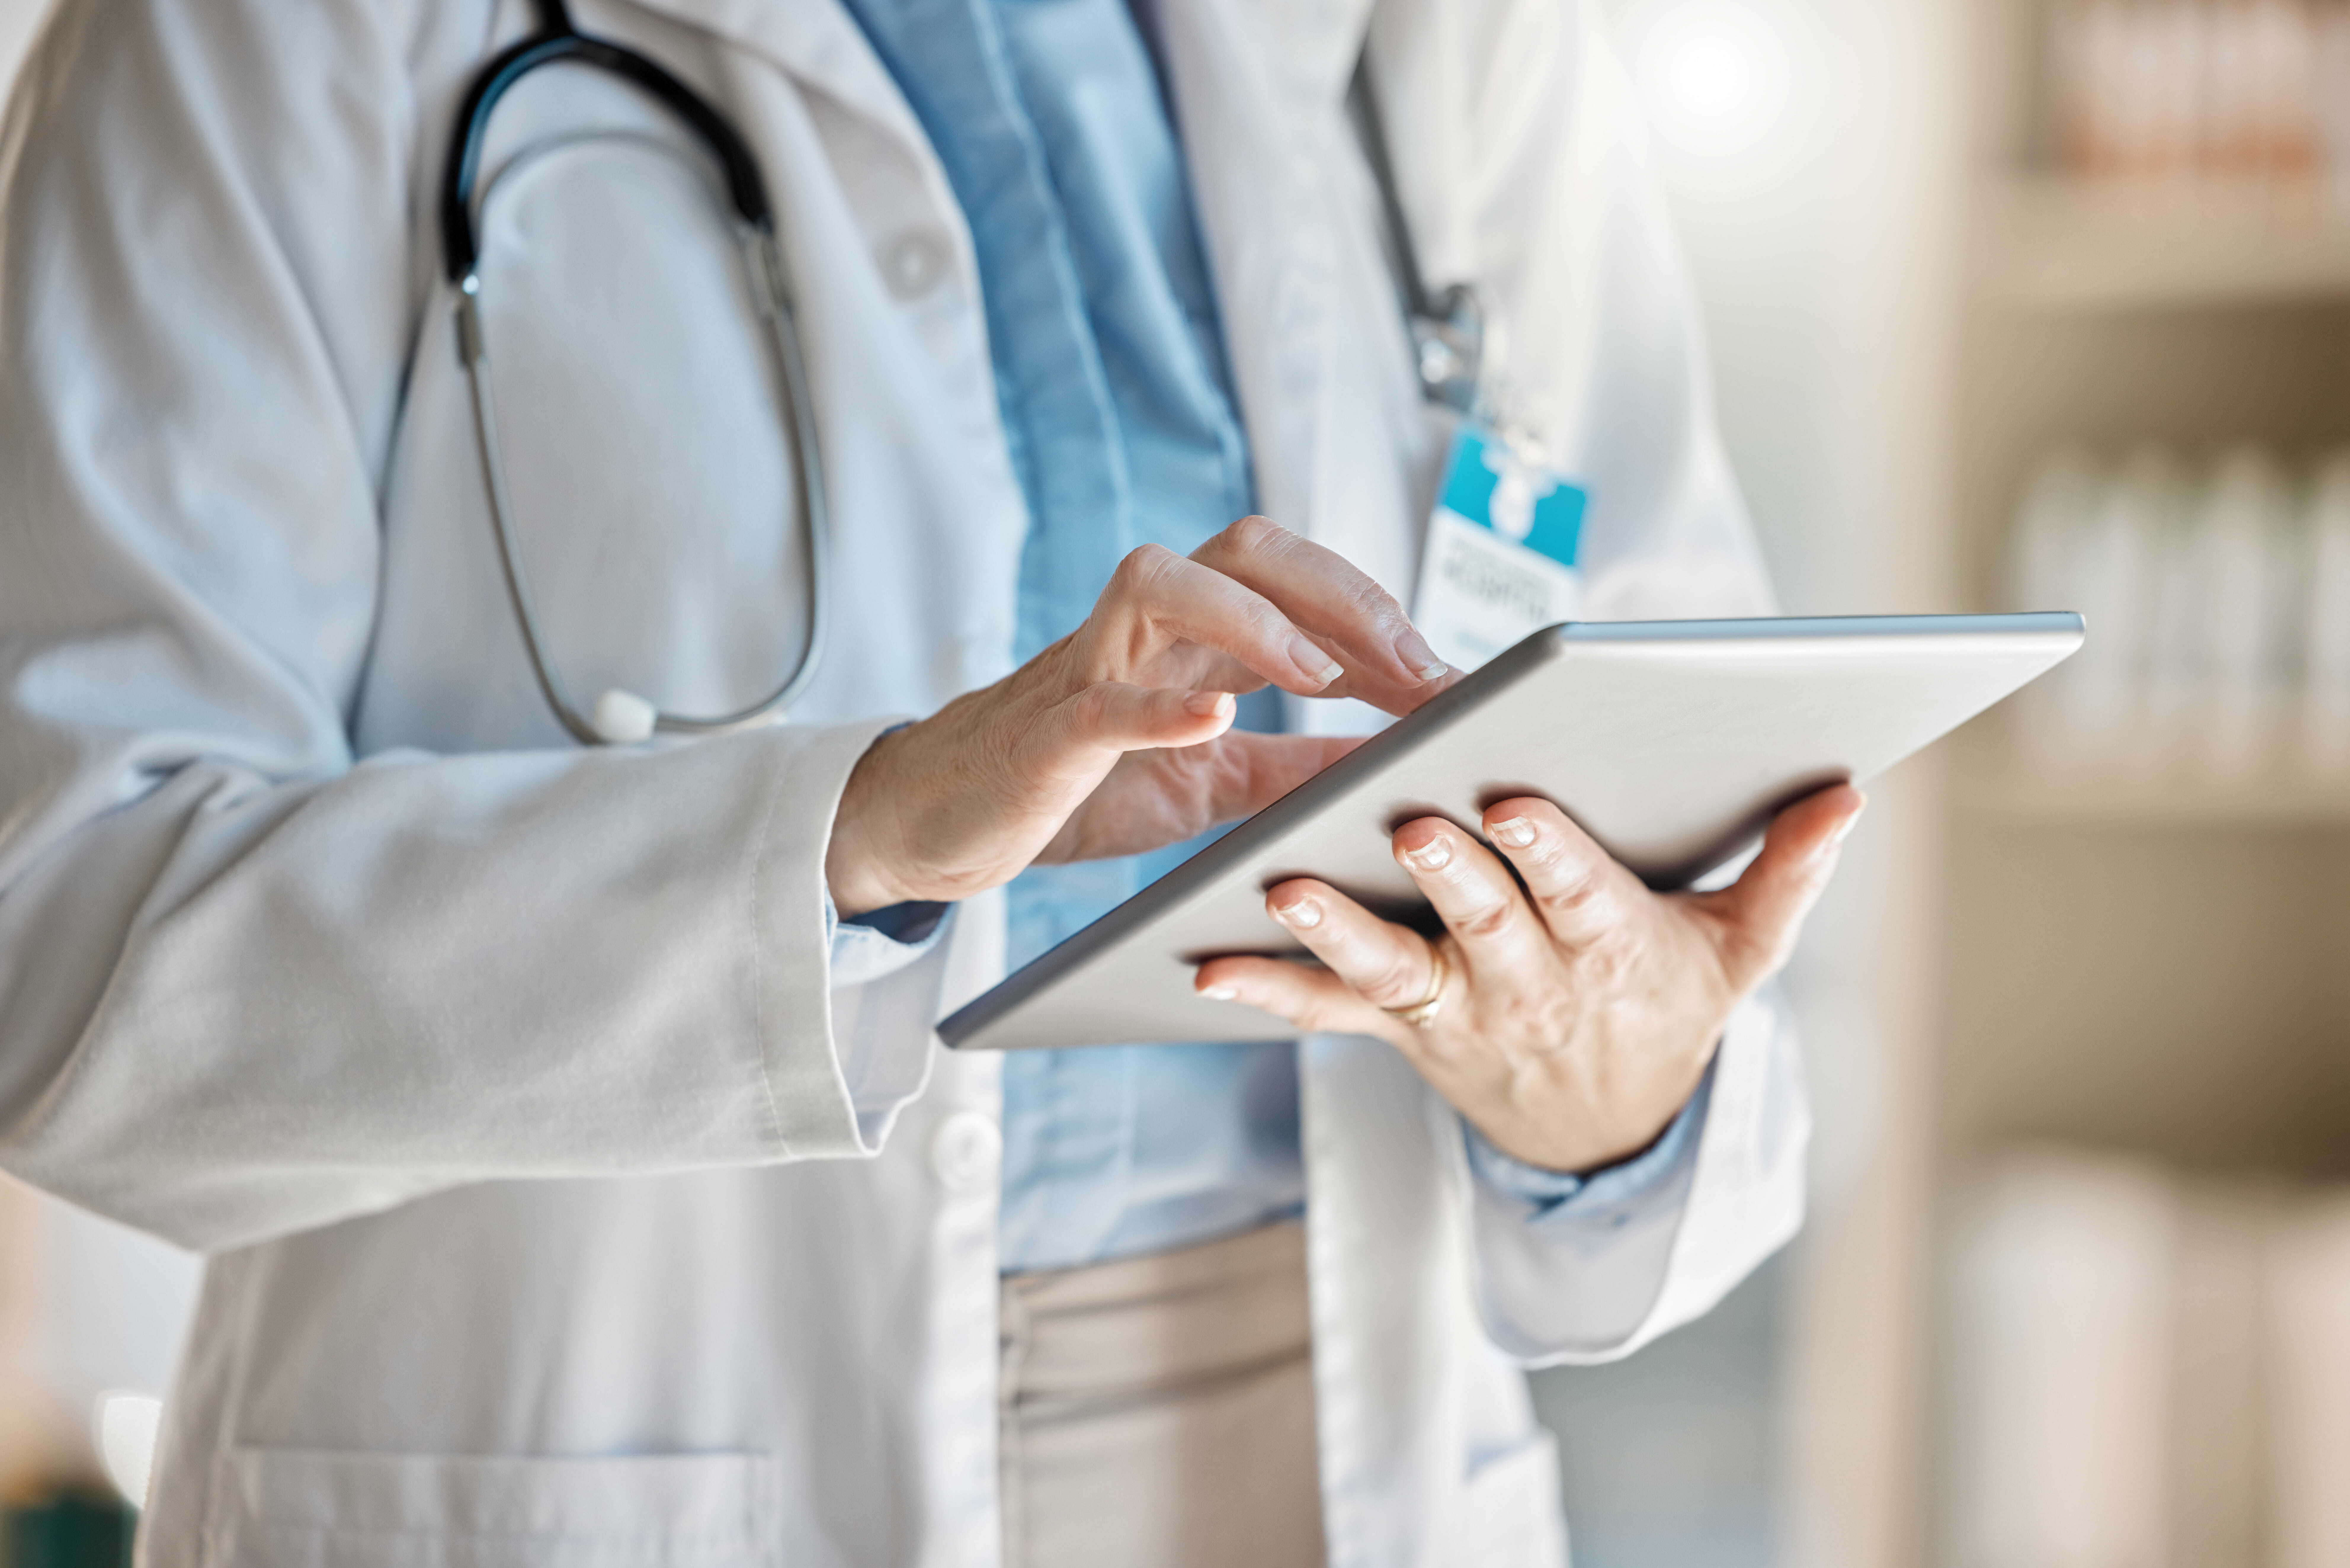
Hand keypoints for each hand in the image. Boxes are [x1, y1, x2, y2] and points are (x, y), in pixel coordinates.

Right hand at [825, 517, 1454, 917]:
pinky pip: (1098, 701)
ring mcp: (1088, 668)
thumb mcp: (1211, 781)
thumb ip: (1294, 764)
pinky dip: (1155, 706)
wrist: (944, 824)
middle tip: (1418, 670)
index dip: (1383, 621)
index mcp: (1192, 637)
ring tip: (1325, 674)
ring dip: (1254, 620)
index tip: (1454, 681)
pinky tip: (1212, 718)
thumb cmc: (1075, 787)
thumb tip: (1393, 762)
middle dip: (1343, 598)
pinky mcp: (1043, 731)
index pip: (1301, 587)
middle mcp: (1145, 629)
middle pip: (1247, 552)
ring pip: (1162, 584)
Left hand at [1192, 784, 1864, 1172]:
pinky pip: (1326, 1014)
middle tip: (1410, 826)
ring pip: (1389, 968)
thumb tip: (1849, 792)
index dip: (1549, 850)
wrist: (1611, 1126)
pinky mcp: (1400, 1028)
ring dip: (1334, 932)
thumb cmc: (1675, 1004)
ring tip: (1281, 892)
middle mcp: (1525, 980)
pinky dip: (1268, 992)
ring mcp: (1455, 1008)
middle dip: (1447, 876)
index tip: (1517, 801)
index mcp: (1608, 945)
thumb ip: (1791, 870)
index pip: (1578, 891)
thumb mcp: (1745, 950)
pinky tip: (1204, 967)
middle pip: (1482, 921)